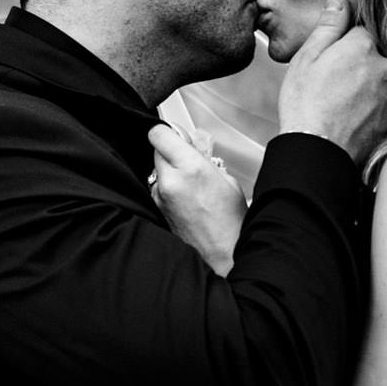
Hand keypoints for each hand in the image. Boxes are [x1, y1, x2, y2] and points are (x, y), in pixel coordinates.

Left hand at [148, 124, 244, 274]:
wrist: (222, 253)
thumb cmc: (230, 221)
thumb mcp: (227, 180)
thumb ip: (205, 158)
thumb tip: (192, 145)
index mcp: (190, 168)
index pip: (160, 134)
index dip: (169, 131)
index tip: (178, 134)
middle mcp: (170, 180)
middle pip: (156, 149)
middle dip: (170, 149)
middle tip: (188, 156)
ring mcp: (160, 195)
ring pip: (156, 167)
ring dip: (169, 168)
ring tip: (190, 180)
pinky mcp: (156, 207)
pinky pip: (158, 185)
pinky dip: (168, 184)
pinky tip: (186, 194)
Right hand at [275, 0, 386, 164]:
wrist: (319, 151)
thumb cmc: (306, 105)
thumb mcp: (306, 59)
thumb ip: (328, 27)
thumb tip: (340, 0)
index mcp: (363, 46)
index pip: (360, 33)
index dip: (342, 47)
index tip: (329, 64)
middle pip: (375, 56)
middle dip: (359, 66)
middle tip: (334, 87)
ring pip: (384, 79)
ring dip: (369, 87)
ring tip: (344, 106)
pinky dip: (375, 107)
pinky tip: (355, 118)